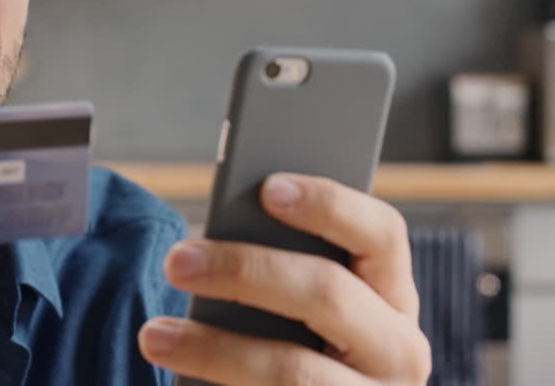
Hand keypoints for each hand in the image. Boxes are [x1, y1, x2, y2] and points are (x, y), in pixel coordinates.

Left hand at [139, 174, 430, 384]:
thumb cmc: (299, 348)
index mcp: (395, 298)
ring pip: (294, 370)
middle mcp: (400, 351)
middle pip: (328, 293)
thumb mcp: (306, 310)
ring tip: (154, 335)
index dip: (330, 205)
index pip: (382, 234)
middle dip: (245, 270)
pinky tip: (178, 378)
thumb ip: (282, 272)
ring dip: (214, 349)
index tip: (268, 188)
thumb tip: (219, 244)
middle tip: (176, 261)